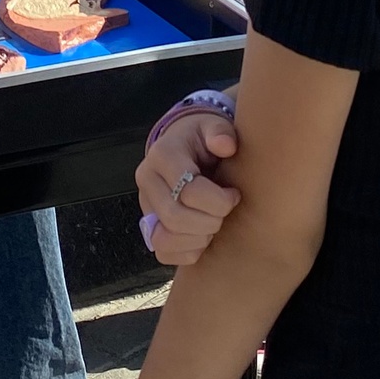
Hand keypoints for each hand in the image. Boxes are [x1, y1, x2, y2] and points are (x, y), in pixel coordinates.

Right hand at [137, 109, 241, 264]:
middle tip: (226, 212)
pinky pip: (164, 252)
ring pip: (164, 238)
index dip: (219, 200)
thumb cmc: (204, 139)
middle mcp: (147, 180)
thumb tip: (226, 145)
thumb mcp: (214, 126)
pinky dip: (188, 251)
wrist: (187, 147)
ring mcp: (145, 205)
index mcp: (162, 154)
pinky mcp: (149, 226)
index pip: (188, 190)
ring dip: (198, 238)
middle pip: (175, 217)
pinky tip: (203, 235)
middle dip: (210, 221)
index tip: (234, 194)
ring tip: (213, 223)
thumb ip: (221, 132)